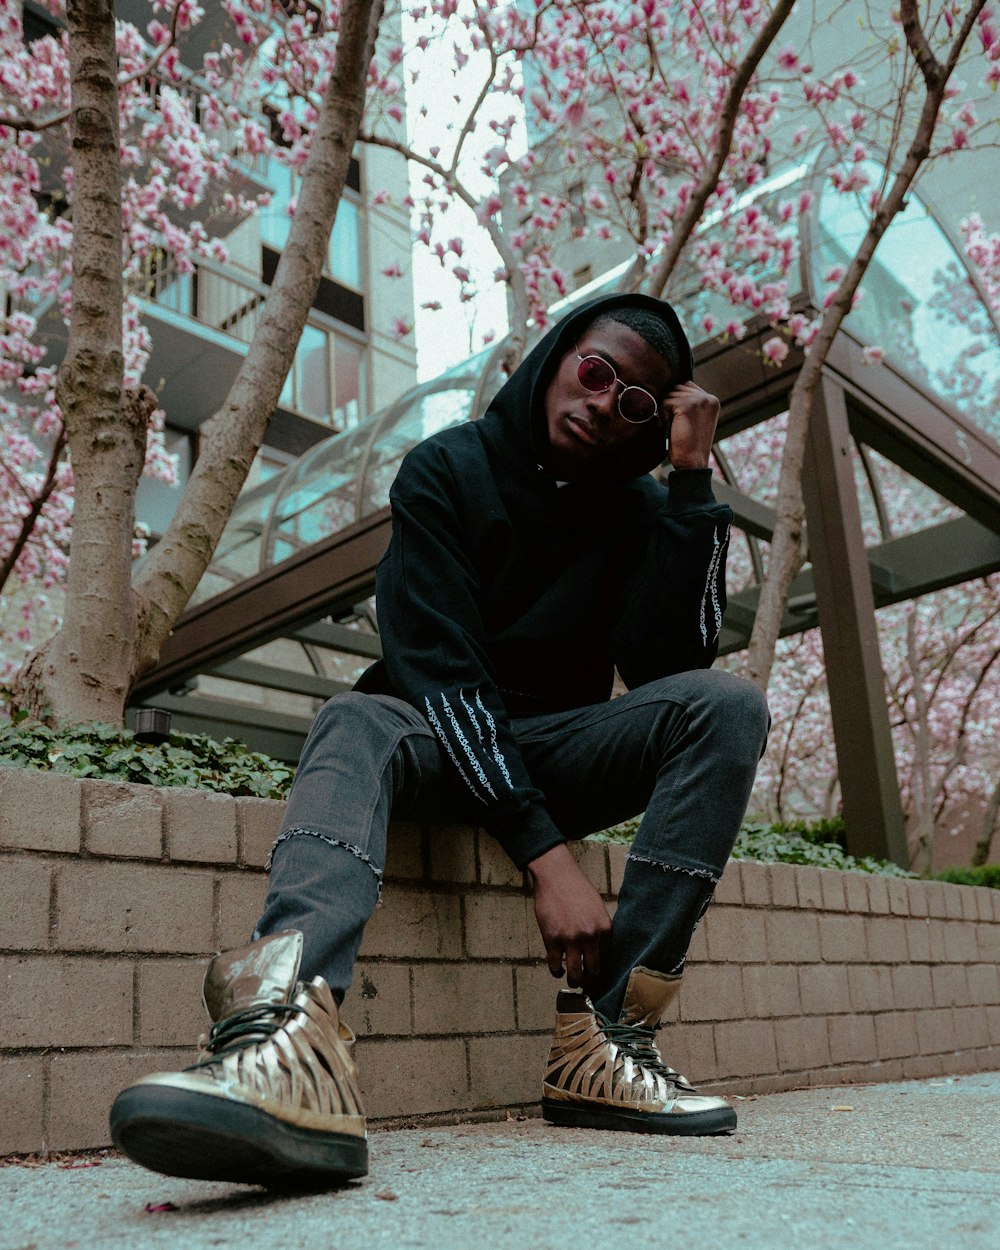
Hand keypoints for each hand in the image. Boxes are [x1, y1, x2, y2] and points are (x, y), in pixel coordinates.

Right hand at [527, 843, 611, 993]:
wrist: (557, 876)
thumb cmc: (578, 890)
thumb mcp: (598, 909)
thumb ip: (600, 930)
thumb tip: (599, 953)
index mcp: (605, 929)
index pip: (607, 961)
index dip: (603, 974)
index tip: (598, 980)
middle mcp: (590, 936)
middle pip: (594, 972)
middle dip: (591, 984)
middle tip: (588, 989)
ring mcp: (570, 939)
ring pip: (575, 974)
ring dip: (574, 982)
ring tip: (573, 982)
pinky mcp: (552, 939)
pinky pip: (555, 965)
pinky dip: (556, 972)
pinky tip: (558, 970)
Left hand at [664, 381, 719, 470]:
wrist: (692, 462)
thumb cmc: (690, 444)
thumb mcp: (696, 419)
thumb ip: (691, 404)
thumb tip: (671, 389)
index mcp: (712, 401)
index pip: (687, 386)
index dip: (677, 399)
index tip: (680, 418)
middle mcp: (708, 398)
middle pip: (677, 388)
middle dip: (671, 405)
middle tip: (677, 424)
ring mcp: (698, 400)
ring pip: (669, 395)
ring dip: (666, 410)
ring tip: (675, 426)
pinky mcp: (687, 406)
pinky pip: (664, 403)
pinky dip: (663, 416)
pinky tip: (672, 428)